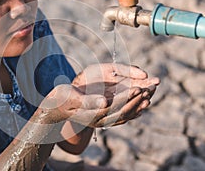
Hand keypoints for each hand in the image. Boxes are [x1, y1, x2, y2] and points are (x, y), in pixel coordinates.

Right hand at [39, 63, 159, 127]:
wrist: (55, 108)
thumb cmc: (61, 99)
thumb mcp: (71, 97)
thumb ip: (88, 101)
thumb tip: (104, 102)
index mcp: (93, 114)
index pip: (116, 106)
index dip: (128, 96)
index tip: (140, 87)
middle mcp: (100, 119)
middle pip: (124, 110)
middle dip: (138, 98)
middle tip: (151, 87)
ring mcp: (101, 120)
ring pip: (124, 113)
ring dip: (138, 103)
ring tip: (150, 93)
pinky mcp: (101, 117)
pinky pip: (120, 116)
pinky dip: (131, 110)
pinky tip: (140, 105)